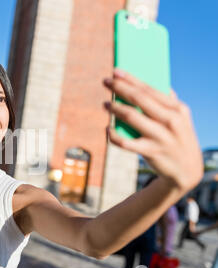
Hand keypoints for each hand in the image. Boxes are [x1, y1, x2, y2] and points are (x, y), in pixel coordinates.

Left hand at [103, 68, 203, 190]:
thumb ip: (168, 102)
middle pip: (139, 99)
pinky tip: (107, 129)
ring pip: (131, 117)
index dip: (130, 79)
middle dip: (120, 88)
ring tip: (105, 103)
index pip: (150, 89)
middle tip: (106, 81)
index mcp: (177, 109)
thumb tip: (156, 84)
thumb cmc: (178, 139)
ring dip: (114, 108)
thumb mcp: (181, 119)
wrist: (187, 171)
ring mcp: (161, 137)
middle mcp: (170, 120)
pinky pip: (126, 142)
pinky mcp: (151, 152)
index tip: (115, 71)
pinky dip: (113, 136)